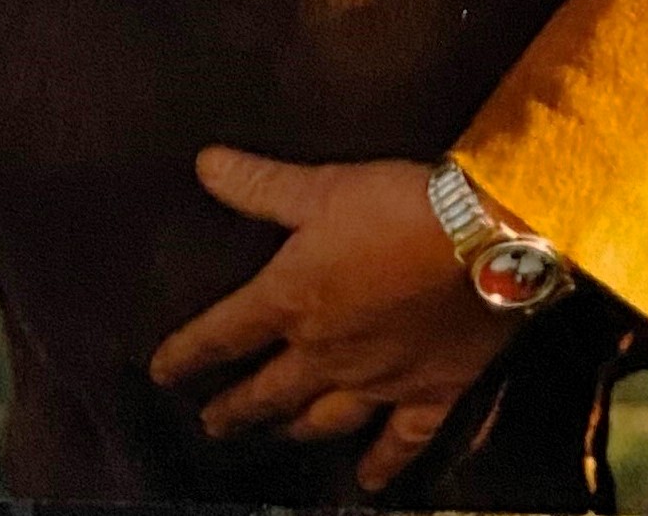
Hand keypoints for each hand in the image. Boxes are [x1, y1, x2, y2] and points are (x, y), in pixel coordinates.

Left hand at [149, 150, 519, 491]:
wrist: (485, 237)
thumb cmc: (398, 205)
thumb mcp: (324, 186)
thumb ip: (261, 183)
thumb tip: (204, 164)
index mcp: (292, 301)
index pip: (223, 335)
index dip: (188, 354)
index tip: (162, 373)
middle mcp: (325, 354)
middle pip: (267, 392)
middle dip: (236, 408)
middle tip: (212, 425)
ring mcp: (377, 382)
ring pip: (322, 420)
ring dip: (293, 431)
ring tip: (276, 438)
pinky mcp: (429, 393)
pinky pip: (401, 442)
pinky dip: (384, 465)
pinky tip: (368, 483)